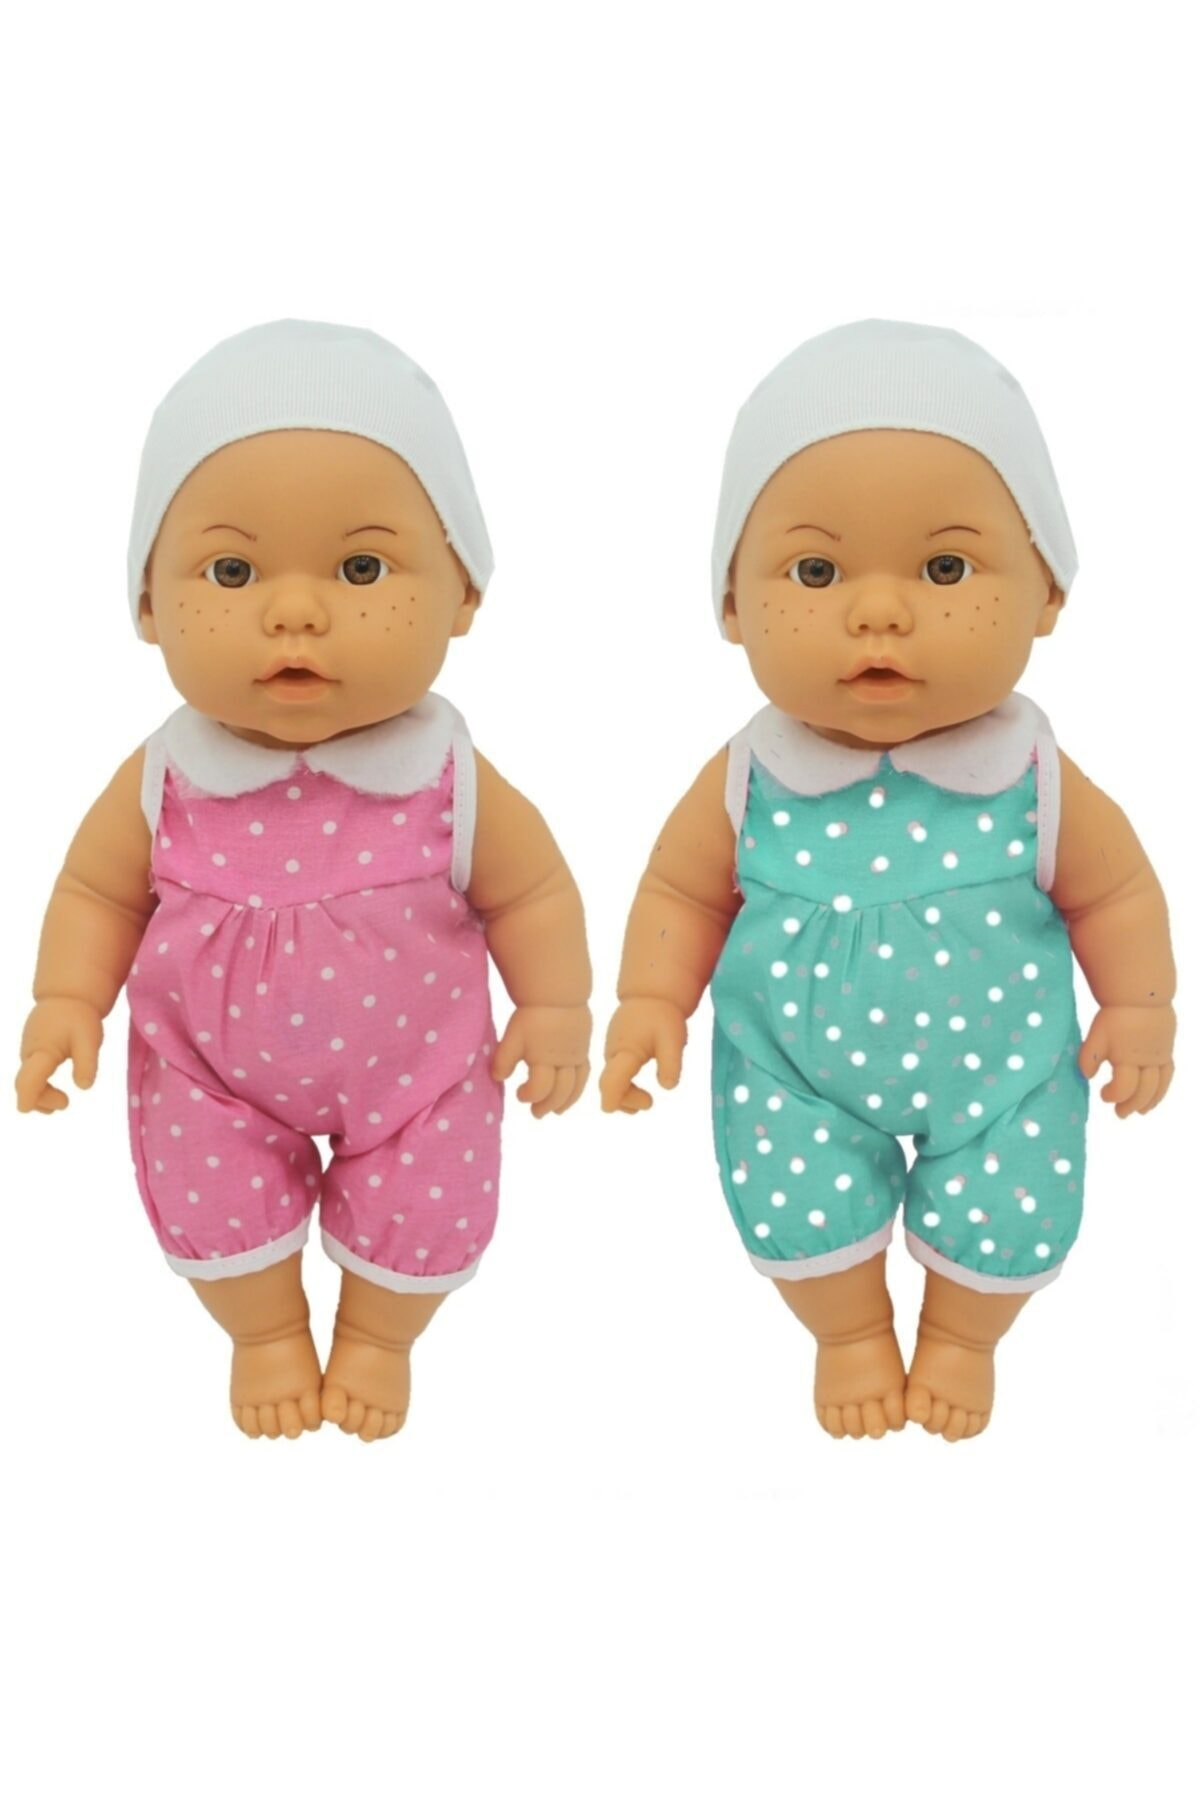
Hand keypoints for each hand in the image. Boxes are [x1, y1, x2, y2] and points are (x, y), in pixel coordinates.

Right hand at [15, 997, 103, 1114]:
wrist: (67, 996)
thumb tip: (83, 1087)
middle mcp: (30, 1054)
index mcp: (42, 1051)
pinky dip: (40, 1087)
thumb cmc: (79, 1017)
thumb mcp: (89, 1039)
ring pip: (27, 1081)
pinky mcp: (33, 1053)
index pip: (28, 1080)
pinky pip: (31, 1075)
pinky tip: (55, 1094)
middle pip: (25, 1085)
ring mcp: (29, 1053)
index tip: (29, 1109)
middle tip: (65, 1103)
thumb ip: (86, 1063)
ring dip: (41, 1096)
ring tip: (62, 1102)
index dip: (28, 1097)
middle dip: (41, 1099)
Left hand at [490, 1003, 590, 1117]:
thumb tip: (498, 1078)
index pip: (540, 1087)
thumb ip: (504, 1059)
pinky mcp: (584, 1051)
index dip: (529, 1095)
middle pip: (560, 1091)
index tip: (518, 1094)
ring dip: (565, 1102)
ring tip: (555, 1111)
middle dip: (547, 1105)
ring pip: (576, 1087)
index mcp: (544, 1058)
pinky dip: (578, 1089)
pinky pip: (585, 1075)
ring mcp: (577, 1057)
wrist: (558, 995)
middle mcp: (564, 1061)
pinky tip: (570, 1093)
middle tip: (535, 1112)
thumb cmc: (532, 1016)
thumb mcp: (512, 1036)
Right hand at [599, 997, 687, 1113]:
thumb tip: (667, 1086)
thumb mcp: (673, 1039)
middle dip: (625, 1100)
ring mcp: (612, 1054)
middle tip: (650, 1102)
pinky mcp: (615, 1053)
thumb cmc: (662, 1016)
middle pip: (609, 1085)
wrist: (650, 995)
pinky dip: (624, 1088)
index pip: (612, 1080)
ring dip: (625, 1096)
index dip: (612, 1097)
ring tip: (646, 1101)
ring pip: (611, 1082)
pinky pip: (614, 1076)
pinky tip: (639, 1093)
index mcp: (625, 1051)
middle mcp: (613, 1054)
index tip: (617, 1109)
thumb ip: (671, 1063)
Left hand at [1078, 1003, 1175, 1117]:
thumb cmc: (1115, 1016)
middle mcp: (1147, 1061)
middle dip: (1131, 1105)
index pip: (1124, 1087)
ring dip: (1150, 1102)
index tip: (1102, 1094)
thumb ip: (1089, 1057)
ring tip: (1140, 1111)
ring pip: (1159, 1086)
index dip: (1113, 1095)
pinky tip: (1156, 1094)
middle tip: (1119, 1113)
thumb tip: (1086, 1077)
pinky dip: (1163, 1088)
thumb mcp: (1096, 1035)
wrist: (1142, 995)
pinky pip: (1169, 1074)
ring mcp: (1160, 1056)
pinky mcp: (1167, 1050)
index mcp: (1127, 1058)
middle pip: (1143, 1091)